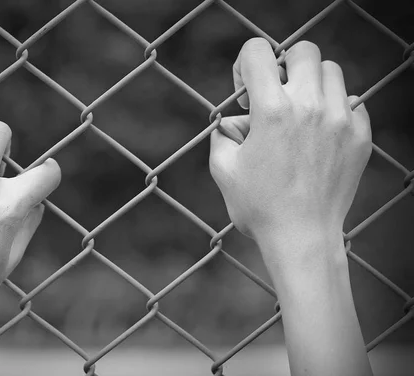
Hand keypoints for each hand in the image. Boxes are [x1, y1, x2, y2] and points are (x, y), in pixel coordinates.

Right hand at [209, 38, 372, 375]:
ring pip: (332, 72)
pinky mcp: (359, 136)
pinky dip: (335, 109)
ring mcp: (340, 120)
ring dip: (311, 84)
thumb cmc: (258, 206)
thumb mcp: (222, 168)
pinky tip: (319, 133)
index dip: (245, 65)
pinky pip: (352, 102)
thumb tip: (235, 121)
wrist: (302, 238)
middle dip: (283, 67)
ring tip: (300, 113)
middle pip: (303, 51)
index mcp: (272, 110)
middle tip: (274, 97)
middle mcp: (310, 107)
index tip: (246, 92)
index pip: (258, 51)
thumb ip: (222, 132)